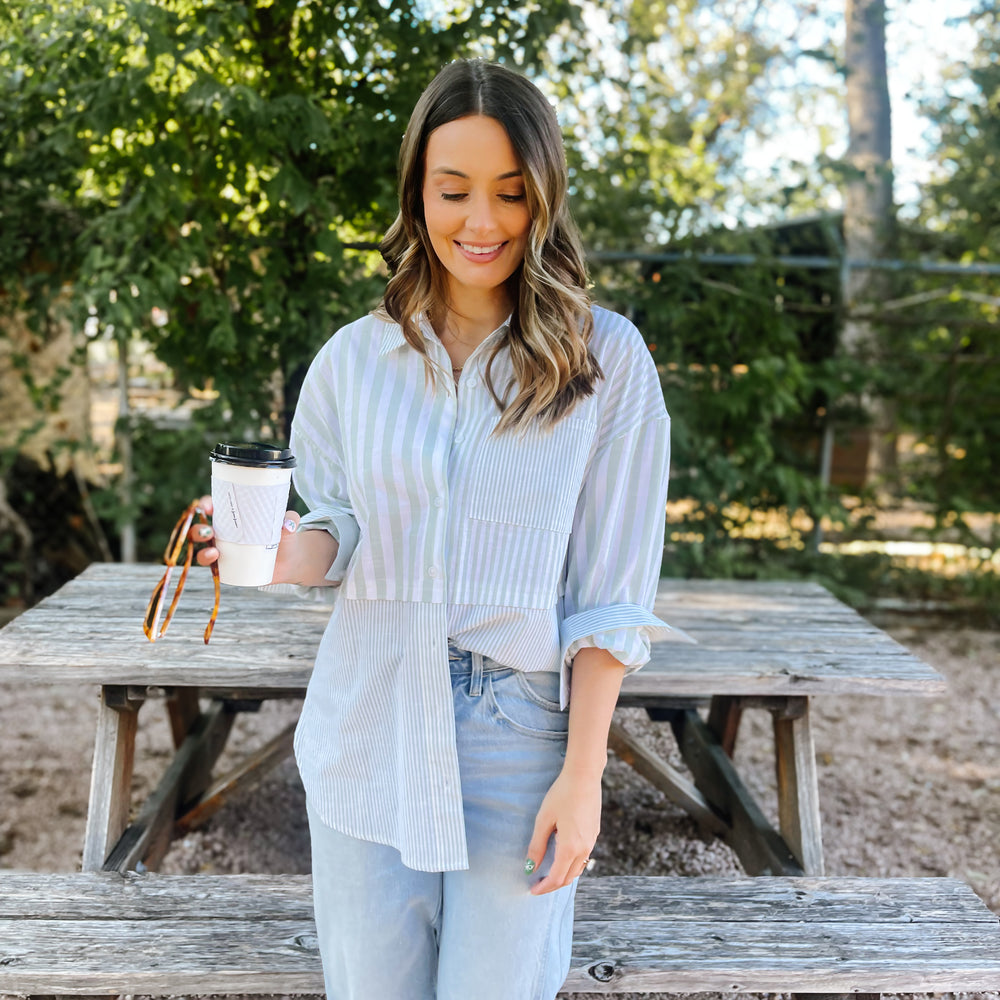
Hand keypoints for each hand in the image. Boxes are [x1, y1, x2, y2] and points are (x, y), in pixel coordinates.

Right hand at [192, 496, 336, 585]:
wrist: (289, 560)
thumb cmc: (283, 536)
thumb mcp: (287, 524)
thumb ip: (290, 518)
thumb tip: (288, 524)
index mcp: (233, 517)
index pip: (213, 507)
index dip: (205, 505)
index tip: (207, 506)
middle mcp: (223, 533)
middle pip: (201, 530)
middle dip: (198, 530)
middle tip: (209, 532)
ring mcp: (224, 551)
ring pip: (203, 550)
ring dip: (203, 551)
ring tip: (215, 552)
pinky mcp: (229, 568)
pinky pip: (214, 569)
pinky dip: (212, 567)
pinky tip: (217, 565)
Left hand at [525, 767, 601, 894]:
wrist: (584, 776)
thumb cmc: (561, 794)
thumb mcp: (544, 819)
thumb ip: (537, 845)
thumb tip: (530, 867)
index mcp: (570, 847)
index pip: (556, 878)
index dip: (543, 887)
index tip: (532, 890)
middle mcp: (584, 849)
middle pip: (568, 878)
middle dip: (552, 885)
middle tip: (537, 884)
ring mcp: (592, 841)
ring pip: (578, 869)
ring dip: (563, 876)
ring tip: (548, 874)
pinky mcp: (594, 833)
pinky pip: (583, 857)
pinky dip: (572, 865)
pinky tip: (562, 857)